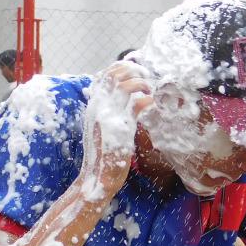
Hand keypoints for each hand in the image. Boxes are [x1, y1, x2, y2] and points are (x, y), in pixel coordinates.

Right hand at [81, 62, 151, 200]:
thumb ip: (107, 110)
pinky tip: (152, 104)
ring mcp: (109, 115)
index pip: (104, 75)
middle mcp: (99, 107)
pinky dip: (149, 99)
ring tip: (149, 91)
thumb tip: (119, 96)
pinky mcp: (122, 127)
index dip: (121, 68)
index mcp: (93, 105)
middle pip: (114, 74)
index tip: (135, 72)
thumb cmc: (102, 153)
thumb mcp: (100, 127)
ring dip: (142, 83)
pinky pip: (138, 103)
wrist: (97, 176)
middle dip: (133, 70)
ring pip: (126, 85)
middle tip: (146, 77)